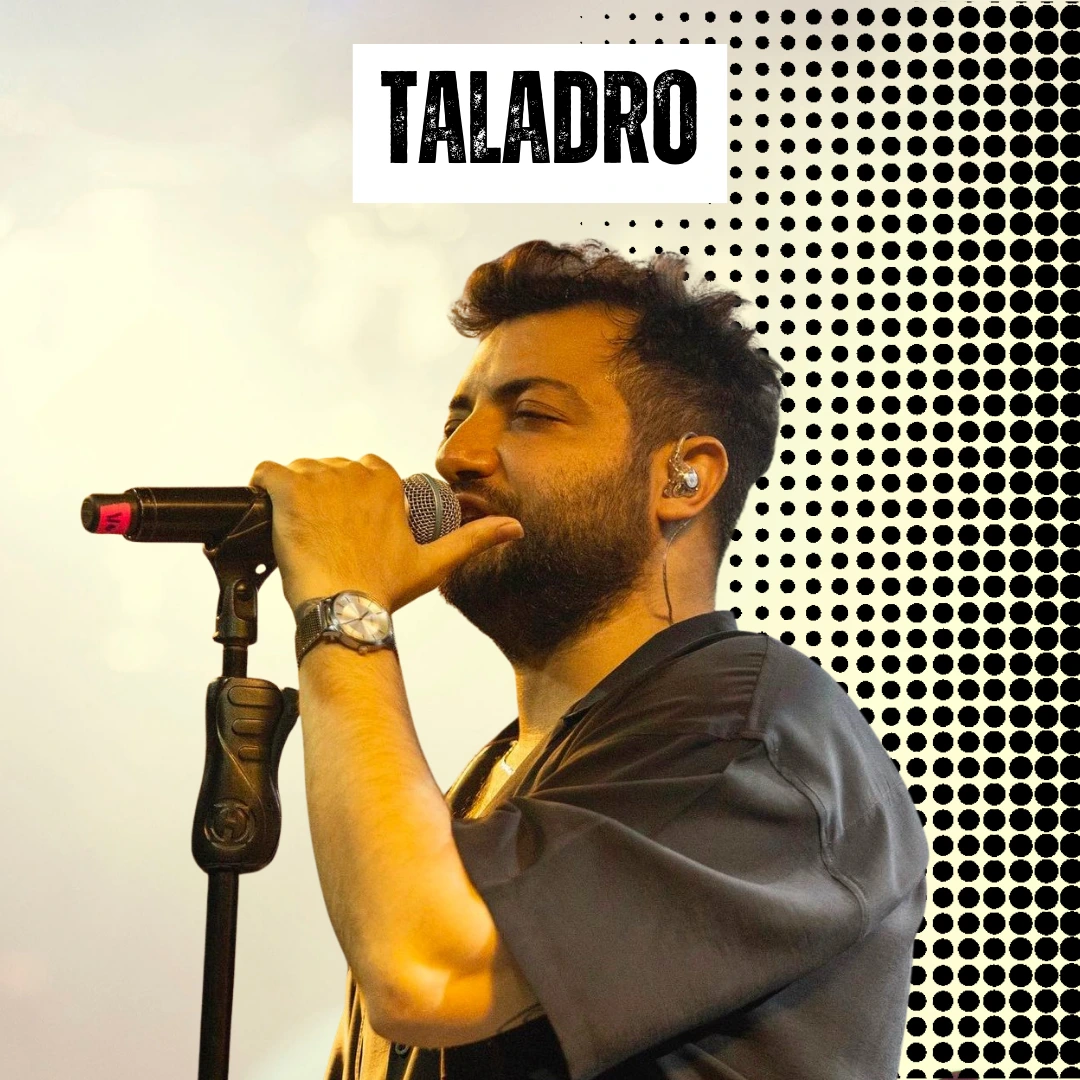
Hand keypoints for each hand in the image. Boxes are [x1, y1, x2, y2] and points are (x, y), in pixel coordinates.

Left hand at [249, 455, 522, 613]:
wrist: (344, 608)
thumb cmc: (384, 588)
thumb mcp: (434, 562)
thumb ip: (476, 539)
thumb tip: (514, 528)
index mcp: (386, 480)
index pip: (362, 472)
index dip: (351, 500)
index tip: (347, 528)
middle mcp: (354, 470)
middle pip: (327, 472)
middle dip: (321, 499)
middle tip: (323, 538)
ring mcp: (319, 477)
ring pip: (297, 474)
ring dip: (294, 499)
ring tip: (301, 535)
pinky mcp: (287, 488)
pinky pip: (263, 473)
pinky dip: (261, 488)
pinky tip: (268, 512)